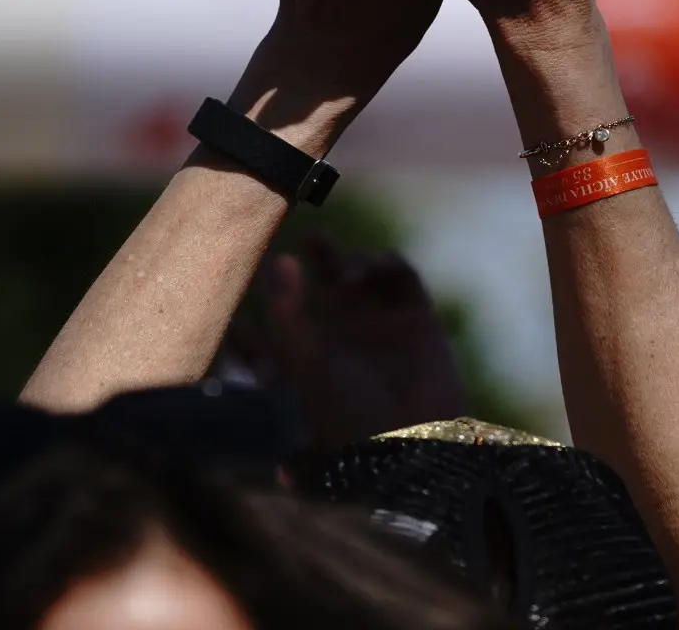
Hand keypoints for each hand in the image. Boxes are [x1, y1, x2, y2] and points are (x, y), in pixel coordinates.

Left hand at [219, 235, 466, 457]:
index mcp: (314, 347)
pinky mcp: (417, 315)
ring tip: (345, 278)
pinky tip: (370, 271)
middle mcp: (347, 331)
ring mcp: (383, 322)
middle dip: (321, 254)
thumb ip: (286, 313)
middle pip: (330, 276)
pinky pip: (401, 273)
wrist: (410, 442)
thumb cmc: (346, 414)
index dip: (278, 281)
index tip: (262, 255)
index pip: (292, 303)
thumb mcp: (303, 364)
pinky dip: (386, 262)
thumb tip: (281, 259)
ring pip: (364, 270)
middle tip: (311, 237)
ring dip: (352, 261)